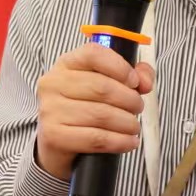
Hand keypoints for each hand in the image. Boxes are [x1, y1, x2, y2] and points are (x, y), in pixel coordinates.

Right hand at [33, 43, 153, 180]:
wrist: (56, 141)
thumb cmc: (82, 107)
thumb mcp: (102, 84)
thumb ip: (131, 75)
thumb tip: (145, 82)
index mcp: (66, 64)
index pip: (93, 54)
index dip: (120, 67)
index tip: (135, 82)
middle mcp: (54, 83)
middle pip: (101, 87)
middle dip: (129, 100)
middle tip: (137, 108)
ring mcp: (51, 110)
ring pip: (101, 115)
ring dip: (127, 123)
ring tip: (133, 127)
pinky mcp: (54, 136)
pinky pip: (96, 139)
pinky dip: (119, 141)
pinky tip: (129, 142)